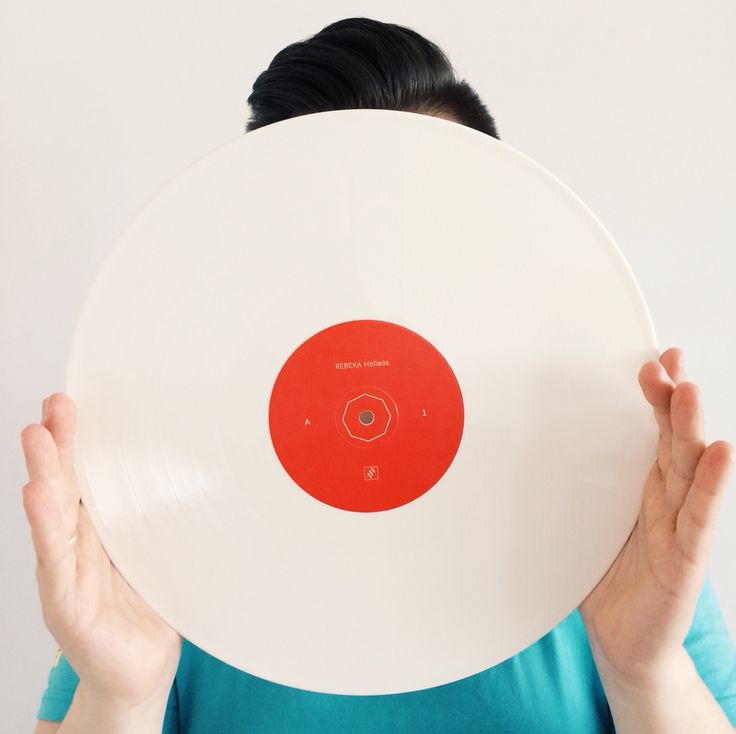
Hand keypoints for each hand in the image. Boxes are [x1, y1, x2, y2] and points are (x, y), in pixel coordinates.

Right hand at [20, 393, 181, 707]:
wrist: (143, 669)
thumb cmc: (152, 606)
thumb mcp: (164, 552)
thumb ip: (167, 519)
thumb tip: (206, 473)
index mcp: (104, 529)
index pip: (90, 477)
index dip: (83, 441)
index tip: (78, 401)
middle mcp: (80, 545)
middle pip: (67, 487)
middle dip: (60, 443)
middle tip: (57, 403)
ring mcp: (68, 574)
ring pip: (54, 516)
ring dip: (44, 473)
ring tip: (36, 436)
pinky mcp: (67, 606)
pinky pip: (56, 563)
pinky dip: (45, 528)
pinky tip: (35, 497)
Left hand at [579, 347, 734, 683]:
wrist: (625, 644)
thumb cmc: (608, 583)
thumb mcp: (587, 526)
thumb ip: (575, 492)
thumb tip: (524, 455)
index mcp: (645, 491)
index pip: (656, 434)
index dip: (658, 398)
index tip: (656, 360)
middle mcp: (667, 503)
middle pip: (674, 441)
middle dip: (671, 399)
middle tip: (665, 361)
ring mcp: (681, 529)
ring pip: (690, 470)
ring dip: (689, 427)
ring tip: (688, 389)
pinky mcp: (685, 561)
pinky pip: (700, 518)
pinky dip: (712, 484)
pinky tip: (722, 452)